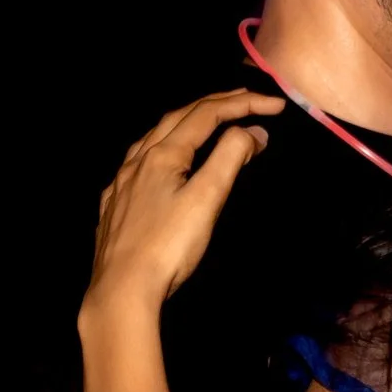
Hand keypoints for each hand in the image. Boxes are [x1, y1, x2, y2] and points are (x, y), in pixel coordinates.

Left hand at [81, 91, 280, 333]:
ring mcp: (122, 183)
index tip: (276, 105)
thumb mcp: (206, 200)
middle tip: (247, 100)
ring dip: (185, 122)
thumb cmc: (167, 247)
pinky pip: (138, 163)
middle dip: (216, 104)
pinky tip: (161, 162)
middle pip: (179, 117)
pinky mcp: (114, 206)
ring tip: (207, 122)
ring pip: (154, 137)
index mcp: (163, 154)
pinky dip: (160, 150)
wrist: (121, 291)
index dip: (243, 104)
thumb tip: (252, 133)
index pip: (207, 114)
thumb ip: (229, 160)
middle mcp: (138, 160)